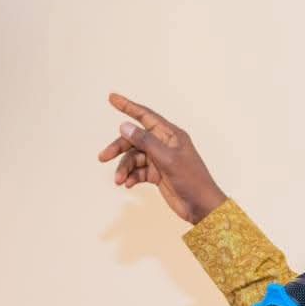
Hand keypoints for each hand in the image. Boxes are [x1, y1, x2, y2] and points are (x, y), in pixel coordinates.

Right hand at [97, 92, 226, 223]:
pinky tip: (128, 184)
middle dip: (119, 148)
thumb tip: (125, 126)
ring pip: (134, 158)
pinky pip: (138, 171)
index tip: (112, 98)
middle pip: (135, 140)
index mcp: (171, 135)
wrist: (201, 207)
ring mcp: (160, 160)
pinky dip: (132, 177)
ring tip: (119, 181)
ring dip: (125, 168)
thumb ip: (145, 142)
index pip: (146, 116)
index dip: (128, 107)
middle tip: (103, 157)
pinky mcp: (157, 174)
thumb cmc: (192, 180)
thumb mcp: (167, 159)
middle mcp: (164, 145)